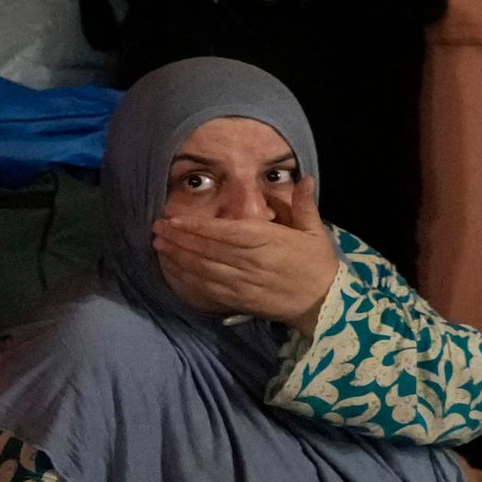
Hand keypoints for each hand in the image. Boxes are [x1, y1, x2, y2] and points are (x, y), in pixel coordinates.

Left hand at [151, 188, 339, 324]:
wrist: (325, 303)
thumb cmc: (318, 263)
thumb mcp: (315, 231)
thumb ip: (305, 205)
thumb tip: (306, 178)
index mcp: (268, 241)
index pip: (225, 232)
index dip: (196, 226)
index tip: (174, 218)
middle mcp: (251, 262)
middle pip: (207, 249)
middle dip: (179, 238)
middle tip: (157, 228)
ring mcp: (243, 283)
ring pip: (203, 270)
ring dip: (178, 257)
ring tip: (158, 246)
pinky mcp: (240, 300)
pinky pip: (208, 290)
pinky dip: (187, 280)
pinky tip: (173, 271)